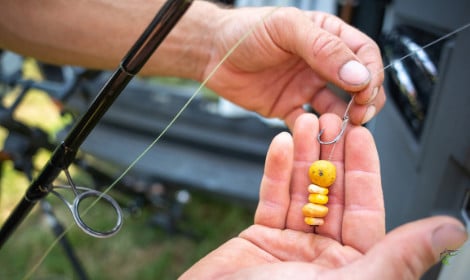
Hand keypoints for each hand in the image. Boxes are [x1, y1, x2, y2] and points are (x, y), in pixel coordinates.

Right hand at [180, 114, 466, 279]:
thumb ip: (397, 256)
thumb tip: (450, 232)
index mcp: (352, 269)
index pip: (365, 211)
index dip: (364, 170)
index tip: (361, 136)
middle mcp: (324, 257)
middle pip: (331, 195)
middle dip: (330, 156)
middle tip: (328, 122)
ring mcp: (292, 246)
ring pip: (301, 191)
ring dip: (302, 157)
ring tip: (303, 124)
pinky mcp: (261, 238)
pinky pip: (272, 198)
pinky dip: (274, 171)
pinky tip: (279, 147)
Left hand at [204, 7, 385, 127]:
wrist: (212, 53)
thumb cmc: (245, 32)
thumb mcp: (286, 29)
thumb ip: (323, 49)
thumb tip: (358, 74)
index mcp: (327, 37)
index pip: (364, 54)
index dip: (370, 73)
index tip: (365, 90)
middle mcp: (320, 64)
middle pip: (357, 84)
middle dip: (364, 100)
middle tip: (360, 114)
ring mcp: (306, 87)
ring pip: (337, 108)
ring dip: (343, 120)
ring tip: (340, 127)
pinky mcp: (289, 107)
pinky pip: (308, 124)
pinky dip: (314, 132)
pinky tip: (313, 134)